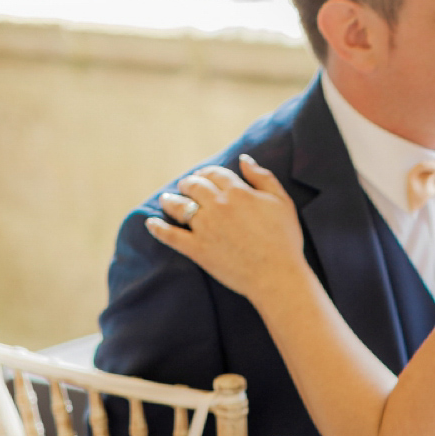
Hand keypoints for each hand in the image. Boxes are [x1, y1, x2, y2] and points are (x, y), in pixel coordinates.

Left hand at [146, 154, 303, 304]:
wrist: (277, 275)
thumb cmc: (284, 240)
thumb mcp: (281, 201)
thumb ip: (262, 177)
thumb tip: (244, 159)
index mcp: (237, 191)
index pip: (215, 174)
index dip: (207, 173)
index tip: (204, 176)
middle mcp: (217, 206)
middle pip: (195, 186)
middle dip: (189, 184)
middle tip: (186, 186)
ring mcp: (204, 228)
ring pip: (179, 206)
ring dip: (170, 200)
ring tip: (166, 199)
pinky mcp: (197, 250)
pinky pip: (171, 236)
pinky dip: (158, 228)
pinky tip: (150, 223)